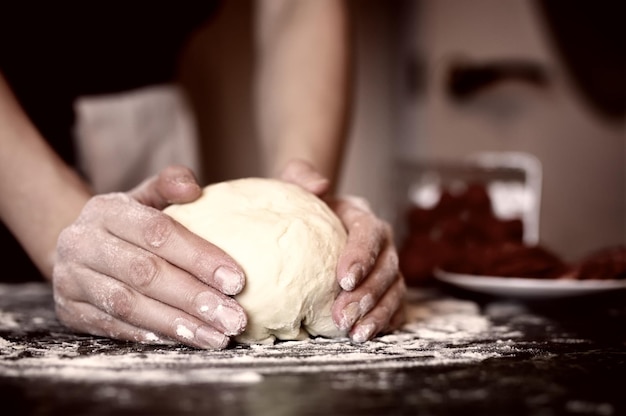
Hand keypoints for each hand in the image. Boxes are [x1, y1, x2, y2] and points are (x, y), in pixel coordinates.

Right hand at [52, 165, 246, 348]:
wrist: (77, 249)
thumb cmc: (126, 224)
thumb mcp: (145, 196)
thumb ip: (170, 184)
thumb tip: (194, 188)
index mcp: (106, 210)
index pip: (158, 233)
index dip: (199, 256)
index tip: (236, 280)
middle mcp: (83, 243)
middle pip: (145, 273)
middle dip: (194, 298)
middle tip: (233, 318)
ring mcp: (71, 279)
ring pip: (129, 305)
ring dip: (177, 324)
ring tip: (216, 337)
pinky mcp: (69, 311)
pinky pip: (114, 327)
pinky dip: (152, 335)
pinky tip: (184, 340)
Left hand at [279, 160, 406, 341]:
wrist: (308, 222)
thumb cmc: (301, 206)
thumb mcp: (294, 185)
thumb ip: (301, 176)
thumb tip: (318, 184)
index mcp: (361, 217)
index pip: (370, 233)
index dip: (362, 256)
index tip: (344, 278)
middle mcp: (381, 243)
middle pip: (387, 267)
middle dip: (368, 294)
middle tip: (342, 316)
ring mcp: (386, 268)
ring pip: (395, 290)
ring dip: (378, 314)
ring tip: (354, 333)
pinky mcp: (386, 290)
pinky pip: (396, 307)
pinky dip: (386, 322)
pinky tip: (367, 335)